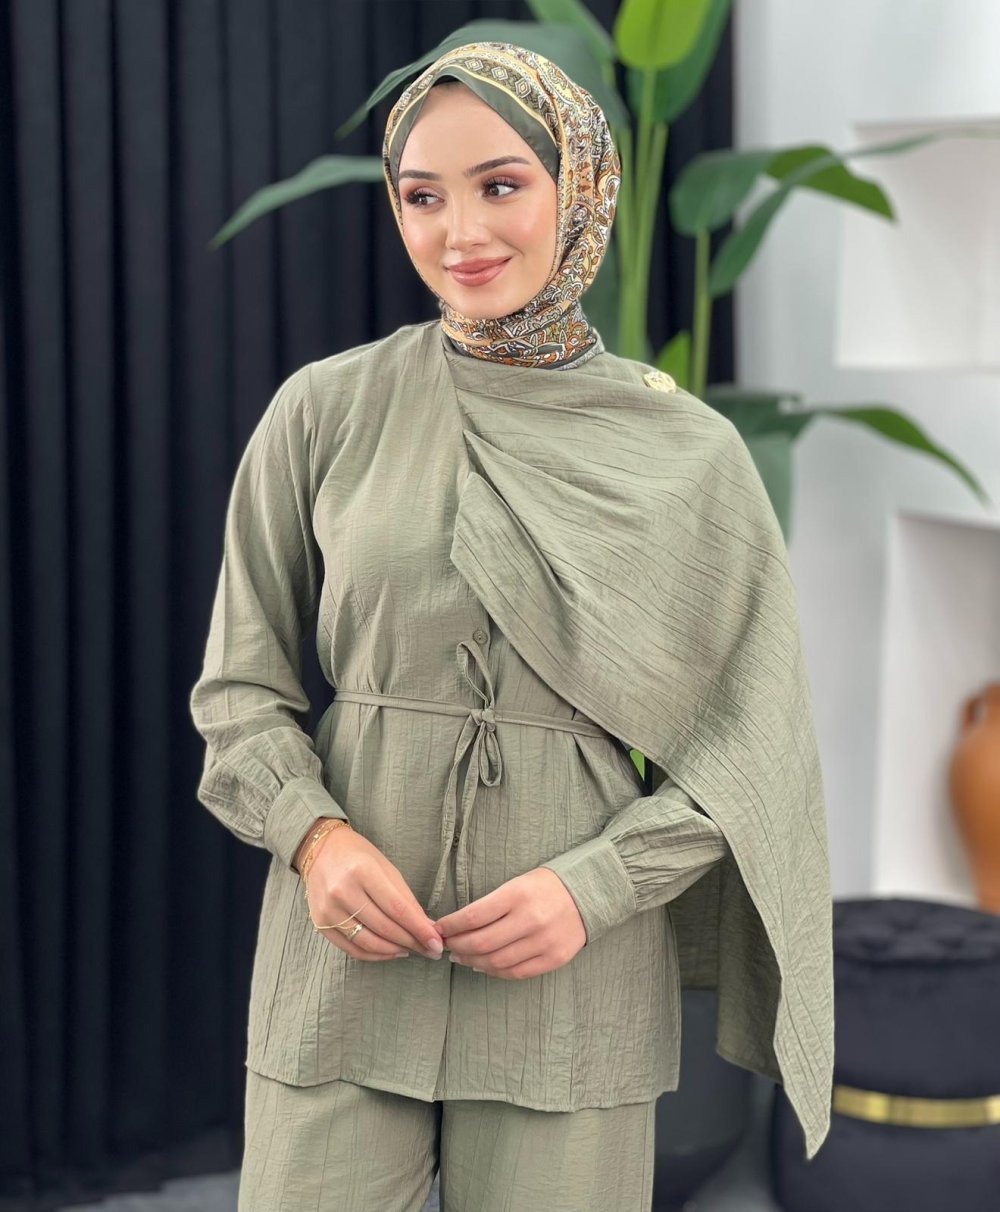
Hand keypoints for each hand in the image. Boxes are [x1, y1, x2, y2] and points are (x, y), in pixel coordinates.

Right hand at [304, 828, 444, 961]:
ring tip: (412, 950)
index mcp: (362, 872)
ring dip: (395, 951)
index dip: (419, 929)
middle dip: (412, 943)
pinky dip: (374, 955)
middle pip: (384, 928)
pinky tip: (390, 951)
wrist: (320, 850)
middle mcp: (342, 892)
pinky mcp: (320, 924)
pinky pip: (352, 948)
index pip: (397, 908)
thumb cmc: (359, 856)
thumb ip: (406, 899)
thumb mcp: (387, 868)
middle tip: (431, 951)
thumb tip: (427, 927)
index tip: (437, 943)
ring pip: (369, 943)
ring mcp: (329, 910)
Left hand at [433, 868, 585, 979]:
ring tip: (462, 957)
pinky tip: (483, 965)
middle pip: (480, 943)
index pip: (472, 916)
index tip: (439, 928)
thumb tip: (457, 927)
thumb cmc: (544, 887)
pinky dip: (494, 972)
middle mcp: (530, 919)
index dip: (449, 926)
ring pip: (496, 962)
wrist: (588, 893)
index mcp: (517, 895)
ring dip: (472, 962)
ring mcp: (543, 941)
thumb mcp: (516, 884)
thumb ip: (489, 905)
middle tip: (446, 945)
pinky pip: (516, 973)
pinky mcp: (554, 958)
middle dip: (456, 946)